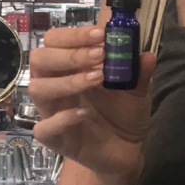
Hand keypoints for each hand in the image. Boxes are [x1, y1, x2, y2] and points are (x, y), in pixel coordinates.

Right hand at [28, 25, 154, 182]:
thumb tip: (147, 55)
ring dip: (67, 80)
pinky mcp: (54, 138)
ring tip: (98, 78)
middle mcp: (56, 86)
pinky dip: (61, 118)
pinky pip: (44, 127)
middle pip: (40, 59)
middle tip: (99, 54)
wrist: (126, 150)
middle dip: (69, 53)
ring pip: (38, 89)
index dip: (74, 35)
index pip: (56, 42)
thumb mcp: (136, 90)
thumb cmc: (123, 113)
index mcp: (70, 68)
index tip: (100, 34)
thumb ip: (139, 73)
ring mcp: (52, 112)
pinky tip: (83, 114)